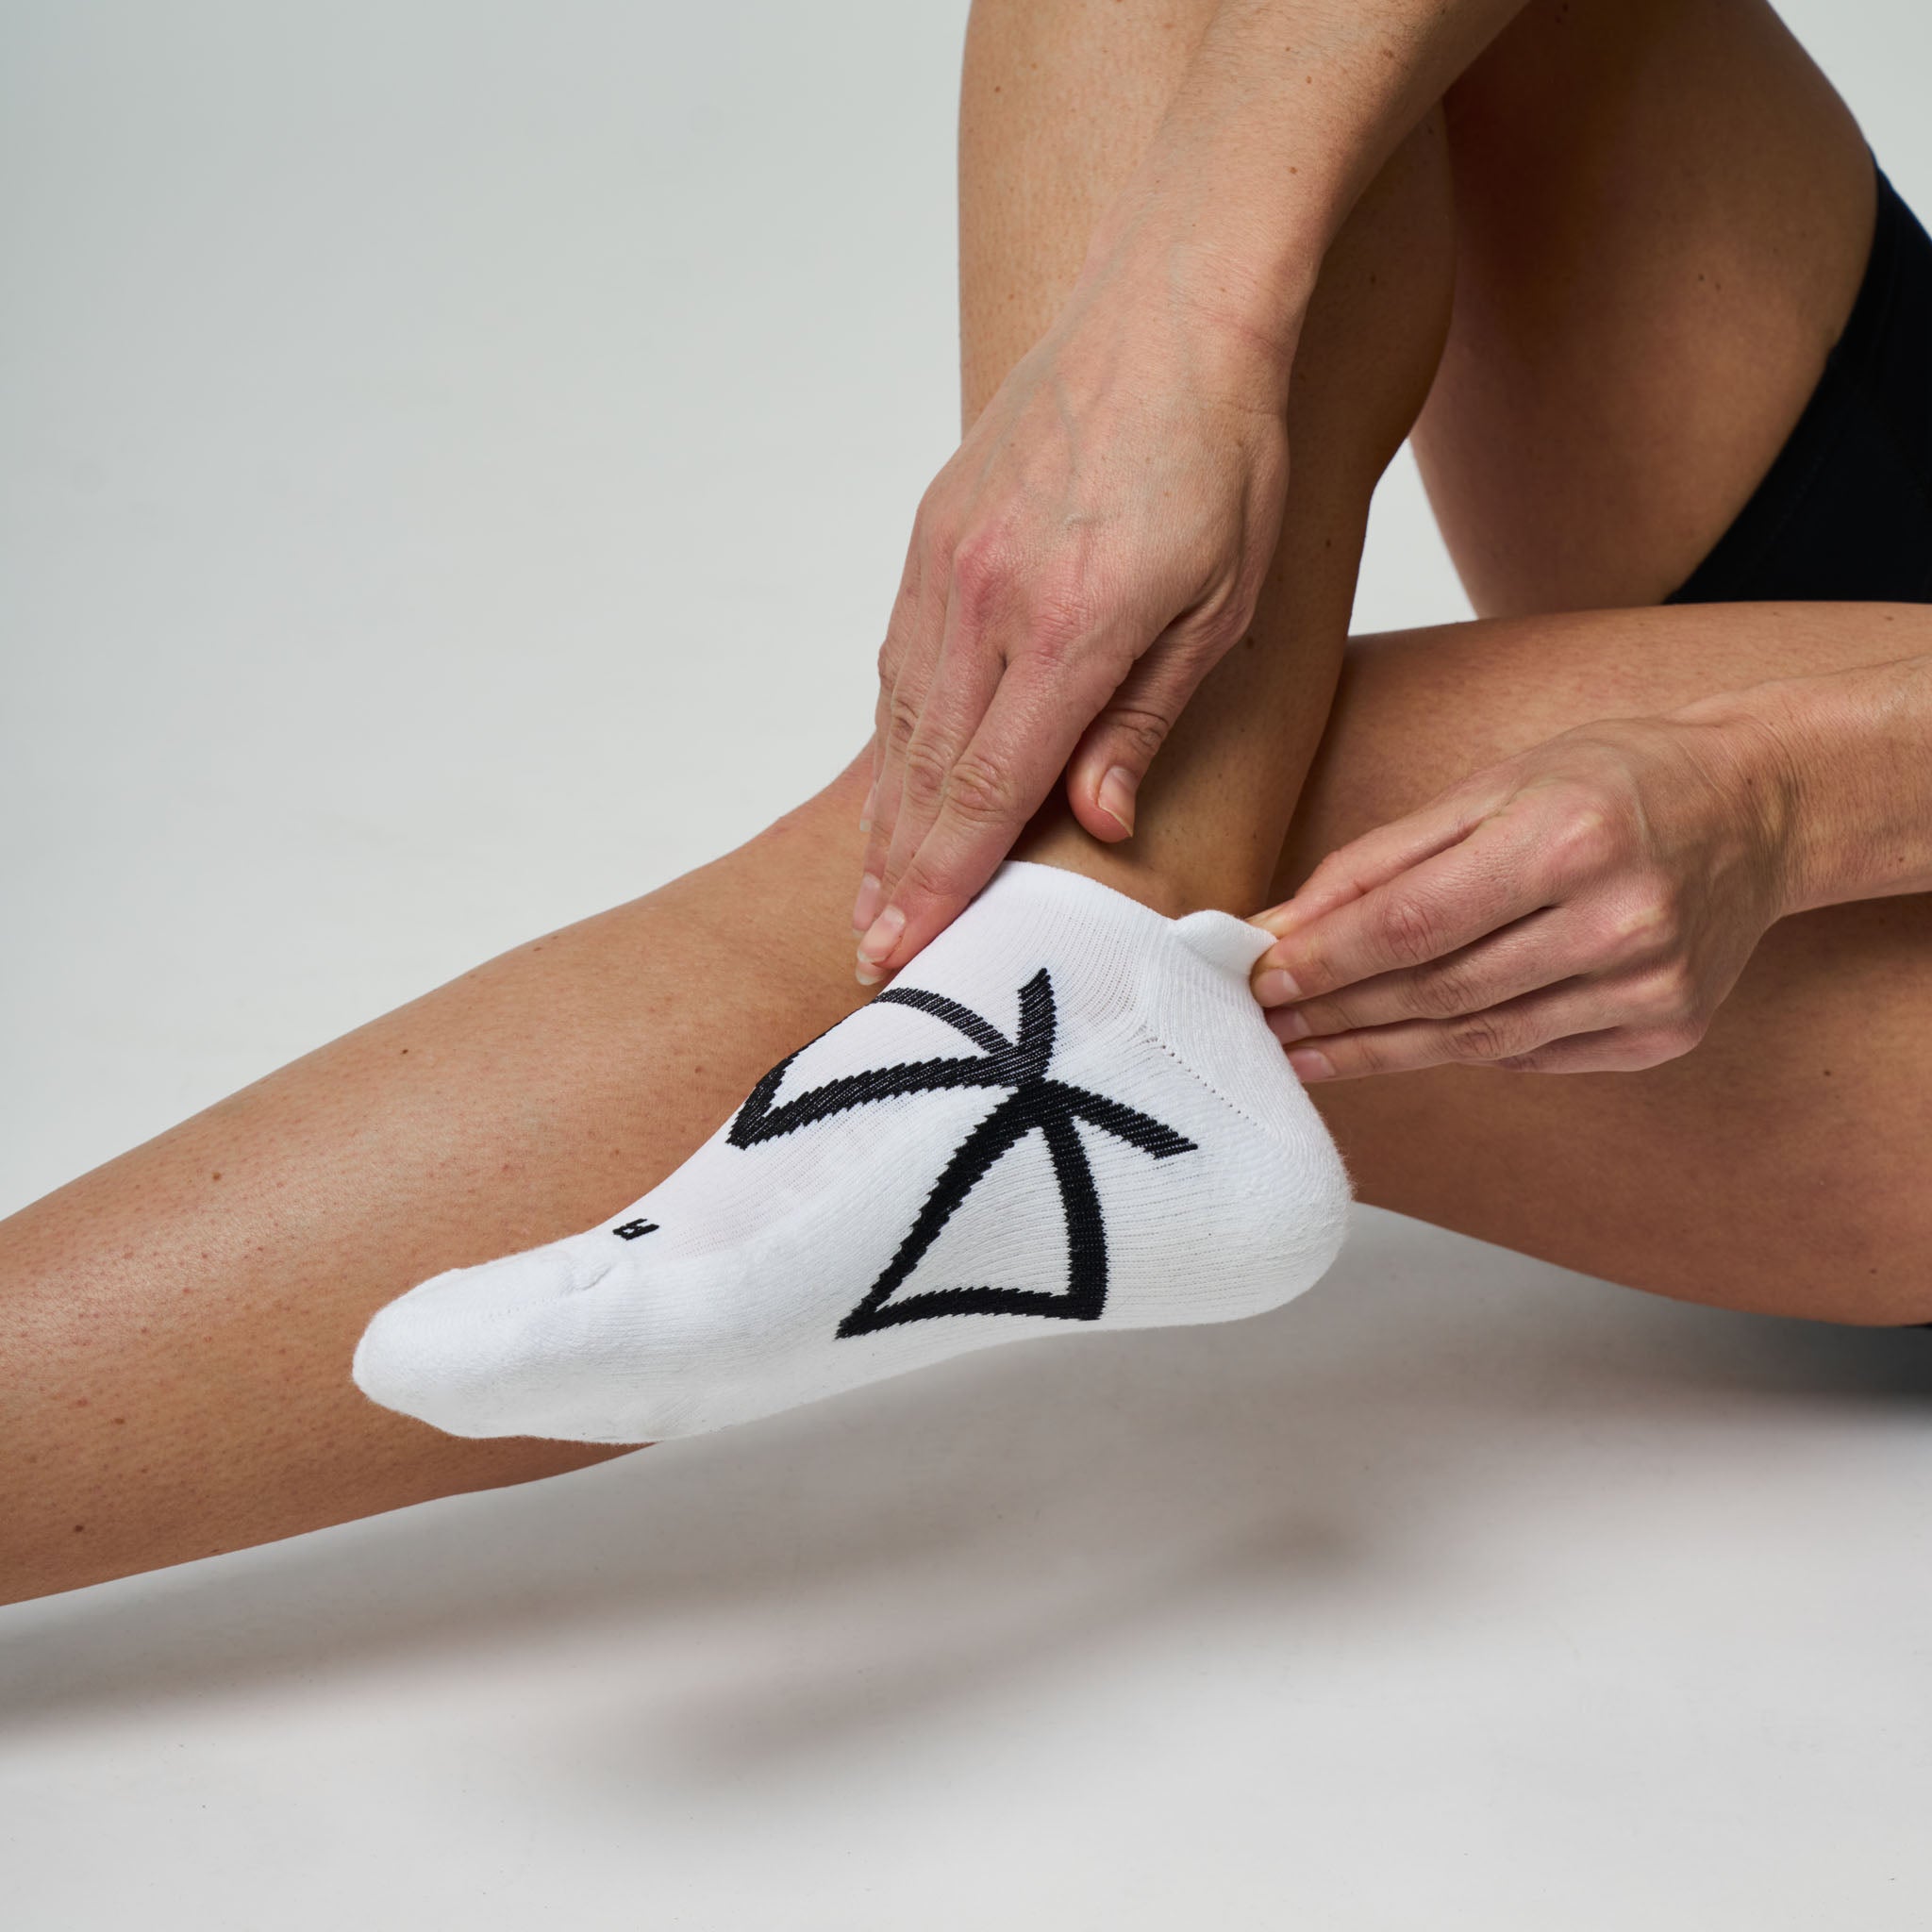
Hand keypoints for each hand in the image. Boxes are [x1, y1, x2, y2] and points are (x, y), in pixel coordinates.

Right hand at [853, 276, 1292, 981]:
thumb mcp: (1222, 606)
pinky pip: (900, 659)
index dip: (940, 885)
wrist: (1171, 310)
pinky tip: (896, 782)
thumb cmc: (1225, 458)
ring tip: (872, 890)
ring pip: (901, 722)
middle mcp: (984, 602)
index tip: (901, 951)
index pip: (983, 793)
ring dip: (885, 816)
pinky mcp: (935, 533)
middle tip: (871, 954)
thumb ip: (1144, 721)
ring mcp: (947, 563)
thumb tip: (1094, 823)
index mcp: (1065, 631)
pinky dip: (893, 736)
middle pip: (925, 773)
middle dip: (897, 875)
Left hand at [1249, 706, 1800, 1077]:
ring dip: (1381, 1051)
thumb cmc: (1613, 780)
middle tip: (1266, 1032)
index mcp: (1571, 838)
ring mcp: (1652, 988)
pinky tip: (1407, 1047)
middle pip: (1440, 992)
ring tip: (1309, 1056)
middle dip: (1338, 1015)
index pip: (1413, 923)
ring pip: (1479, 1039)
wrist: (1760, 808)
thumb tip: (1286, 925)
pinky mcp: (1666, 1032)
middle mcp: (1620, 921)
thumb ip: (1386, 859)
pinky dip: (1464, 1052)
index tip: (1261, 980)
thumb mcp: (1493, 786)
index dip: (1326, 960)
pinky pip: (1534, 1057)